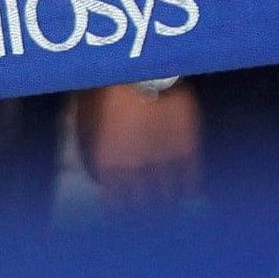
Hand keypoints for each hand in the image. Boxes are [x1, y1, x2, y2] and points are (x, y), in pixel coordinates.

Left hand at [77, 83, 200, 211]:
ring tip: (167, 202)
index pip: (114, 199)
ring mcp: (164, 161)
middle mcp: (135, 168)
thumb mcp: (88, 112)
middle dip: (142, 205)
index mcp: (108, 161)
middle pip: (140, 201)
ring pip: (167, 195)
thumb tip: (87, 151)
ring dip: (166, 199)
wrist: (146, 69)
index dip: (118, 206)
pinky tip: (189, 191)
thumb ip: (89, 137)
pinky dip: (190, 187)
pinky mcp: (188, 150)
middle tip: (145, 205)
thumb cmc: (110, 86)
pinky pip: (190, 179)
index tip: (121, 207)